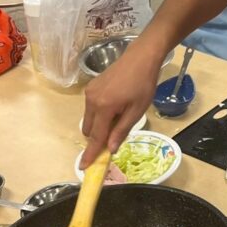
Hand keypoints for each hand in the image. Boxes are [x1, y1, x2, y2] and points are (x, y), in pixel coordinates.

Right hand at [80, 44, 163, 166]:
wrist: (140, 58)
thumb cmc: (143, 85)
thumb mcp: (136, 111)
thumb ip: (121, 130)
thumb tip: (110, 149)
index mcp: (104, 107)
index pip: (96, 137)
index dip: (90, 154)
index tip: (83, 167)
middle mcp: (91, 100)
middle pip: (89, 129)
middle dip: (98, 137)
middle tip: (116, 134)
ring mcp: (89, 92)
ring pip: (89, 119)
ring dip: (100, 124)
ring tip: (120, 114)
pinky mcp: (91, 87)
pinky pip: (91, 108)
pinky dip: (100, 113)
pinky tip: (116, 105)